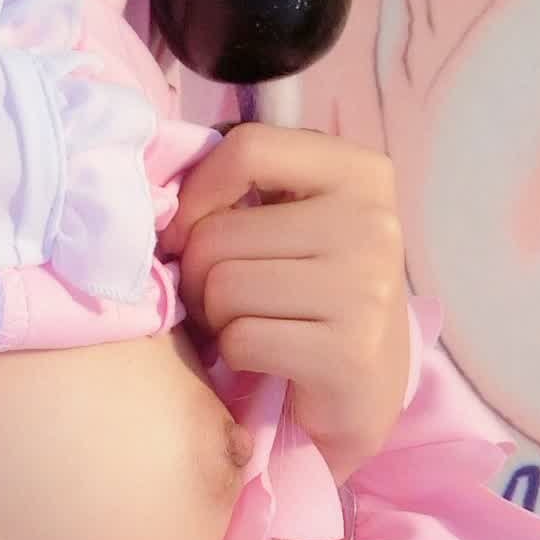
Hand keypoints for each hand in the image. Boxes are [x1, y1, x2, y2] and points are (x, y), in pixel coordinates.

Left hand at [163, 123, 409, 481]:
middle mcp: (372, 223)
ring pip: (223, 288)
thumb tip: (167, 180)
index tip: (189, 229)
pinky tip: (265, 357)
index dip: (196, 192)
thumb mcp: (295, 219)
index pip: (247, 148)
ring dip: (216, 318)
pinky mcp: (348, 353)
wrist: (365, 391)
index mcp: (360, 172)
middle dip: (198, 275)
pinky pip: (241, 340)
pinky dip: (236, 354)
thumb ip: (246, 184)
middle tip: (223, 299)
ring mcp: (365, 289)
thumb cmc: (313, 295)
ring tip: (247, 324)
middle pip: (218, 233)